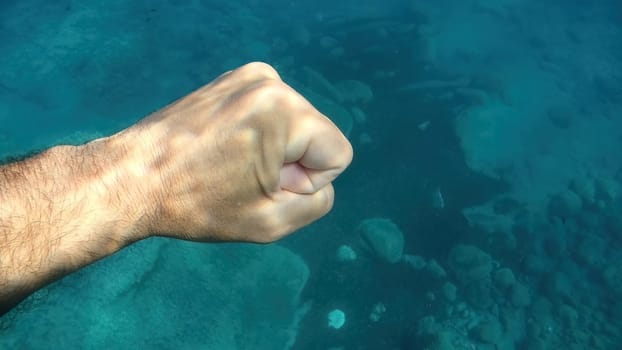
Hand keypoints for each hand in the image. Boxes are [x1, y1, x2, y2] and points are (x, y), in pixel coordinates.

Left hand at [107, 62, 352, 242]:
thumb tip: (317, 179)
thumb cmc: (198, 205)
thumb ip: (317, 203)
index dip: (308, 182)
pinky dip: (258, 134)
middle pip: (315, 136)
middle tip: (241, 178)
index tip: (263, 187)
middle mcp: (271, 82)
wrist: (133, 178)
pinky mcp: (232, 79)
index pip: (338, 153)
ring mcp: (249, 75)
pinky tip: (223, 148)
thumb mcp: (271, 223)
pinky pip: (271, 114)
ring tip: (228, 163)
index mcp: (285, 111)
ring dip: (273, 150)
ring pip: (294, 126)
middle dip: (290, 163)